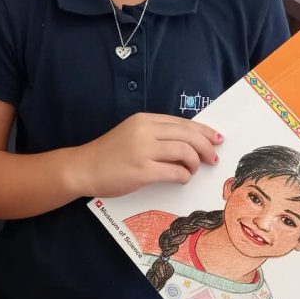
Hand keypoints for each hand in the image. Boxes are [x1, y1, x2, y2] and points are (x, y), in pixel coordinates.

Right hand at [78, 113, 221, 197]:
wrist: (83, 168)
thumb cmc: (109, 154)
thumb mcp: (132, 134)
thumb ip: (156, 135)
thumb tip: (189, 143)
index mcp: (144, 120)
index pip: (182, 122)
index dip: (203, 131)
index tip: (216, 139)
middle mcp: (145, 131)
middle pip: (188, 135)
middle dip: (206, 147)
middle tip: (213, 158)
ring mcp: (143, 150)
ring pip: (185, 151)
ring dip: (195, 162)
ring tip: (193, 170)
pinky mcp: (142, 171)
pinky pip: (175, 172)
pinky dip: (184, 176)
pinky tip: (182, 178)